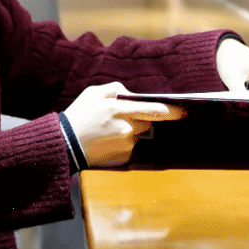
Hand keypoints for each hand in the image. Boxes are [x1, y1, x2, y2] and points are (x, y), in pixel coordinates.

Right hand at [63, 82, 184, 167]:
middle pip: (148, 123)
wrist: (64, 144)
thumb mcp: (94, 93)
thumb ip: (116, 89)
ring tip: (109, 131)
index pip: (155, 110)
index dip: (172, 111)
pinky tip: (108, 142)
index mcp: (120, 109)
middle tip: (120, 118)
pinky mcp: (123, 159)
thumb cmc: (78, 116)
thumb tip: (133, 94)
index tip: (184, 111)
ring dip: (131, 131)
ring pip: (139, 135)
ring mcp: (126, 146)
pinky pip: (131, 148)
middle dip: (141, 119)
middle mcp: (127, 128)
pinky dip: (124, 144)